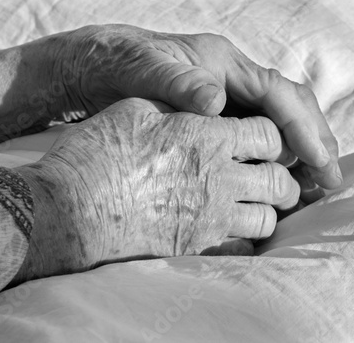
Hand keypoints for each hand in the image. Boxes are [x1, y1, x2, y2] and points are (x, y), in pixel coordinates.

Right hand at [13, 98, 299, 280]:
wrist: (71, 210)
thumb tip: (199, 105)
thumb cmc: (98, 154)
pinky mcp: (194, 249)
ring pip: (266, 219)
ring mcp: (210, 219)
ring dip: (267, 209)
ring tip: (254, 204)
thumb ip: (177, 104)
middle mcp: (219, 181)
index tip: (260, 140)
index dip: (271, 135)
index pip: (268, 135)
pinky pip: (240, 250)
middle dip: (282, 176)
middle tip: (270, 175)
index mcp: (209, 138)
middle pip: (278, 181)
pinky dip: (245, 239)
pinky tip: (232, 230)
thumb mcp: (135, 110)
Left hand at [47, 24, 340, 195]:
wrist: (94, 69)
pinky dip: (271, 159)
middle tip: (329, 182)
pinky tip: (276, 182)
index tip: (319, 161)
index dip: (302, 127)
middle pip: (289, 108)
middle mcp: (232, 80)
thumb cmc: (119, 65)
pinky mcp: (214, 120)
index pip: (278, 94)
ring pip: (276, 124)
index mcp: (223, 64)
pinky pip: (254, 137)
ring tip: (313, 189)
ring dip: (298, 153)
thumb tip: (215, 101)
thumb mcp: (144, 71)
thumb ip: (178, 84)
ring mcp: (225, 100)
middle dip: (314, 142)